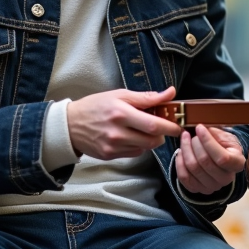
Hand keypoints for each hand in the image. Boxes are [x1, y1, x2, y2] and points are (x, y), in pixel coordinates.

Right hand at [66, 86, 182, 160]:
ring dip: (151, 140)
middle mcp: (117, 132)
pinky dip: (138, 145)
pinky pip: (134, 153)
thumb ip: (146, 97)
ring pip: (145, 148)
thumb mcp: (120, 95)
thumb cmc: (95, 106)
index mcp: (121, 113)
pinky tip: (131, 136)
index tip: (178, 125)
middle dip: (162, 135)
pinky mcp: (110, 156)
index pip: (153, 125)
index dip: (169, 127)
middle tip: (163, 127)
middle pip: (152, 140)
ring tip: (144, 129)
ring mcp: (113, 146)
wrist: (69, 125)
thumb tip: (170, 93)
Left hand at [176, 125, 245, 194]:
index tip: (199, 127)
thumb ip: (214, 133)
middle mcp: (226, 179)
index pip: (222, 157)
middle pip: (204, 162)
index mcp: (237, 164)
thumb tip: (201, 129)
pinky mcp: (198, 189)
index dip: (208, 142)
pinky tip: (181, 152)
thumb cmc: (223, 145)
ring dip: (185, 151)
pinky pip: (184, 177)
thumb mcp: (225, 136)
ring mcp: (212, 187)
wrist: (220, 158)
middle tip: (190, 134)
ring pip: (193, 168)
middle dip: (194, 144)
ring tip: (184, 140)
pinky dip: (179, 162)